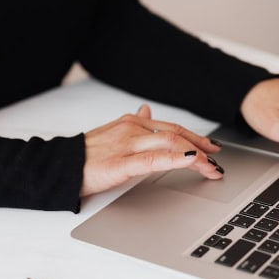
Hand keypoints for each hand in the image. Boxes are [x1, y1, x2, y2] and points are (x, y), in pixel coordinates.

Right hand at [80, 105, 222, 196]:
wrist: (60, 166)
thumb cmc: (84, 155)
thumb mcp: (112, 133)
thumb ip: (133, 123)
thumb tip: (146, 110)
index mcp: (131, 122)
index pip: (171, 128)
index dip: (194, 137)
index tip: (210, 147)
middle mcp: (133, 129)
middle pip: (176, 135)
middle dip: (202, 147)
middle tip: (218, 159)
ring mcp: (128, 144)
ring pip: (171, 145)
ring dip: (197, 156)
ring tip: (212, 168)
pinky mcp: (122, 163)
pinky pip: (154, 159)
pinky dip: (177, 159)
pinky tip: (192, 161)